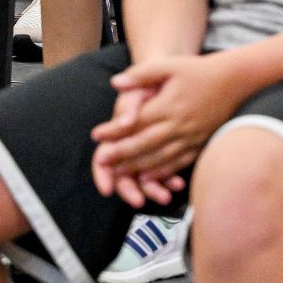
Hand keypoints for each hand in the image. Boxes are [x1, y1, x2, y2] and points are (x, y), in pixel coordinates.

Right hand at [88, 80, 180, 206]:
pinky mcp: (161, 151)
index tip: (107, 189)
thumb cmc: (149, 83)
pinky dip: (169, 178)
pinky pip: (162, 171)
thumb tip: (124, 123)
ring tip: (166, 197)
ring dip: (153, 188)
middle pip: (123, 174)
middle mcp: (127, 145)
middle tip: (139, 202)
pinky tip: (179, 184)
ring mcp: (144, 150)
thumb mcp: (139, 88)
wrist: (169, 80)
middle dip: (130, 190)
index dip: (103, 175)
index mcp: (116, 133)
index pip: (102, 159)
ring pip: (144, 177)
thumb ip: (130, 105)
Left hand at [93, 53, 241, 187]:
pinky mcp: (199, 144)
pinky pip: (178, 162)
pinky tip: (147, 178)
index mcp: (169, 105)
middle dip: (121, 154)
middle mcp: (179, 124)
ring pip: (160, 157)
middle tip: (101, 161)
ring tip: (117, 172)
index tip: (96, 135)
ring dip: (137, 167)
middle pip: (145, 144)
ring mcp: (190, 137)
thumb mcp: (169, 65)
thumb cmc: (198, 70)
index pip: (136, 122)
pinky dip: (161, 172)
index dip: (114, 130)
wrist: (234, 80)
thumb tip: (115, 83)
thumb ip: (141, 74)